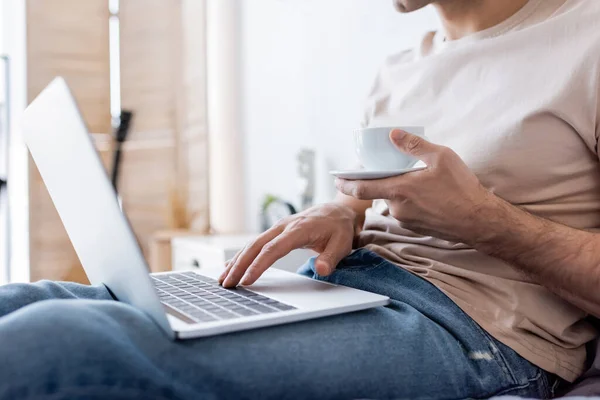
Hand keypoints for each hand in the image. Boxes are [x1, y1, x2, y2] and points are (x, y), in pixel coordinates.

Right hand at [219, 203, 356, 286]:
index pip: (273, 249)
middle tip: (227, 284)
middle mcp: (283, 227)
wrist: (337, 212)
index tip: (247, 281)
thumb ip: (331, 257)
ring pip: (252, 244)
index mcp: (298, 229)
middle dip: (239, 265)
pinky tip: (230, 267)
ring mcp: (277, 228)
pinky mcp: (275, 232)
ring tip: (223, 280)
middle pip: (256, 246)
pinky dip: (241, 256)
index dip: (258, 265)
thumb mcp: (342, 244)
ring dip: (236, 262)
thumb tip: (321, 270)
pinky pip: (255, 244)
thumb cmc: (339, 229)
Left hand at [335, 129, 492, 243]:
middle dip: (382, 181)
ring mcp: (406, 220)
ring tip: (420, 182)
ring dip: (400, 191)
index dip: (346, 183)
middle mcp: (398, 208)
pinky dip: (410, 200)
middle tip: (391, 170)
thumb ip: (414, 145)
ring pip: (395, 201)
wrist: (479, 221)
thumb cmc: (461, 188)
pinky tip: (428, 195)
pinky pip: (406, 210)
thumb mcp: (440, 157)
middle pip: (381, 192)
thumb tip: (393, 134)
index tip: (336, 179)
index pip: (362, 187)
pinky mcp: (416, 227)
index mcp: (399, 190)